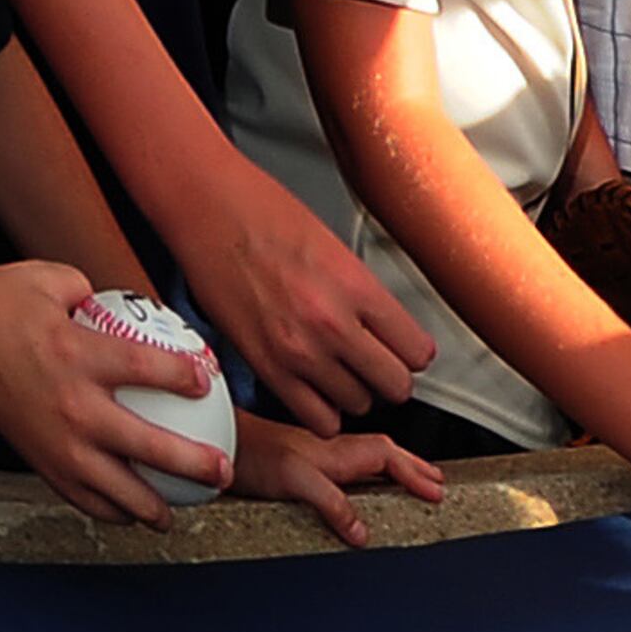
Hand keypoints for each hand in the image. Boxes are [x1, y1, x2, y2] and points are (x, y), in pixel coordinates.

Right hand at [0, 262, 230, 525]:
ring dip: (147, 504)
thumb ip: (102, 291)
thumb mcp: (54, 279)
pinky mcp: (39, 460)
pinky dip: (106, 510)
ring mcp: (54, 440)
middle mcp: (70, 404)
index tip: (211, 381)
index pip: (143, 368)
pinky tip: (133, 515)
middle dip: (186, 461)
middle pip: (139, 442)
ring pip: (108, 485)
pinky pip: (77, 495)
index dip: (183, 376)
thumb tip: (139, 302)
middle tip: (220, 472)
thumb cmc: (0, 307)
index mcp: (78, 353)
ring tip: (180, 514)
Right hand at [162, 152, 432, 431]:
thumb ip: (364, 294)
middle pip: (394, 384)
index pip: (416, 350)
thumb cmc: (270, 219)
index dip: (415, 354)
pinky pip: (314, 416)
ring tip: (347, 375)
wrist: (214, 216)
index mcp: (359, 288)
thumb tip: (388, 327)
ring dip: (356, 393)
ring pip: (356, 404)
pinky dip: (323, 412)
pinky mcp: (265, 368)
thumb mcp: (339, 251)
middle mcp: (333, 325)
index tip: (409, 351)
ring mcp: (298, 352)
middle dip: (393, 379)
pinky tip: (320, 392)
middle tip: (383, 367)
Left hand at [235, 412, 442, 547]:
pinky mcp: (307, 468)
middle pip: (389, 456)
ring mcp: (322, 458)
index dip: (417, 475)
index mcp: (342, 452)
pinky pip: (352, 470)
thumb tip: (362, 532)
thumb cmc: (255, 458)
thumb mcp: (298, 481)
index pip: (391, 460)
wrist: (225, 449)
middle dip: (417, 468)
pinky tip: (364, 484)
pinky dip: (370, 475)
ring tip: (414, 480)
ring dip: (398, 469)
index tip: (437, 492)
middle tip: (437, 483)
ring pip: (373, 460)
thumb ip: (333, 503)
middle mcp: (336, 452)